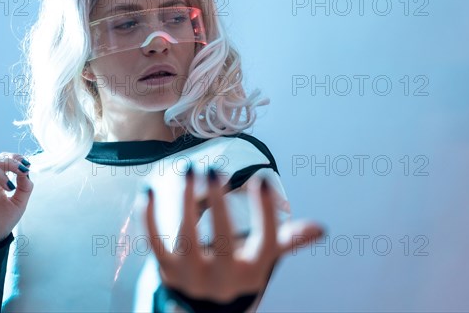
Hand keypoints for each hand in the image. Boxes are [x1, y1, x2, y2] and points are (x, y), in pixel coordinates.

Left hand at [145, 165, 324, 303]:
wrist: (206, 307)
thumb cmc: (239, 270)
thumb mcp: (263, 259)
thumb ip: (288, 241)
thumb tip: (320, 229)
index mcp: (253, 270)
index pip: (266, 243)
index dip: (266, 213)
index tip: (262, 180)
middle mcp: (223, 277)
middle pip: (223, 241)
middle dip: (219, 205)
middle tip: (214, 171)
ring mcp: (193, 275)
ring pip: (187, 240)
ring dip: (186, 203)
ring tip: (191, 170)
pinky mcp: (168, 271)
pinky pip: (155, 243)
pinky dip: (149, 218)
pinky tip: (147, 191)